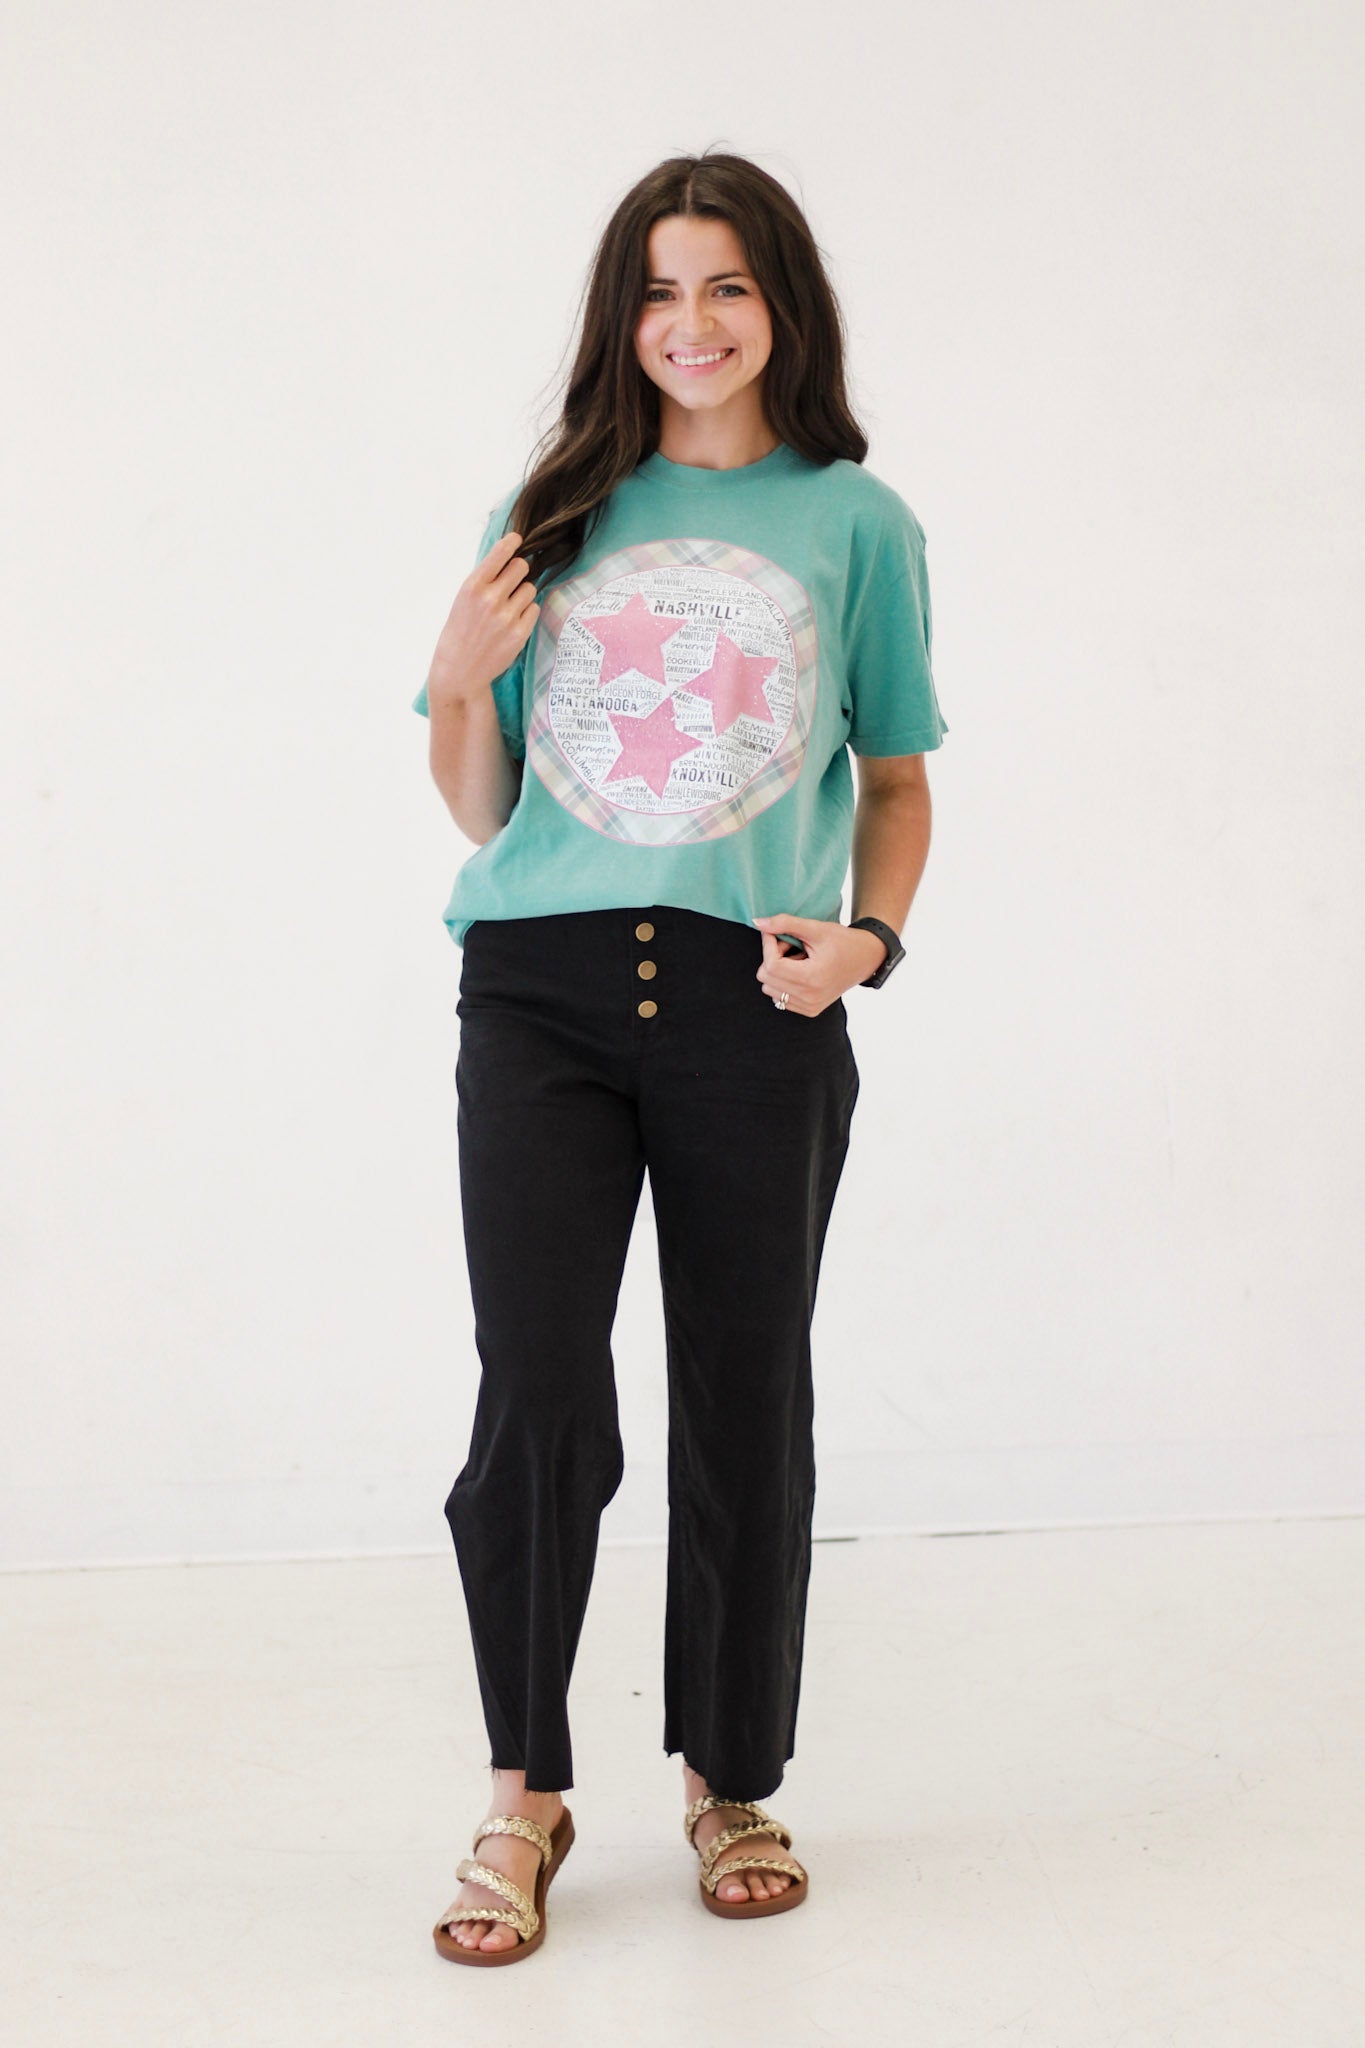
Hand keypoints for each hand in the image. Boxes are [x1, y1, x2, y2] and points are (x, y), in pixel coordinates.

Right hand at [428, 530, 539, 707]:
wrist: (460, 668)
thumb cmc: (461, 629)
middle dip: (518, 571)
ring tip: (507, 608)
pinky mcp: (520, 633)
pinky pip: (534, 608)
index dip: (512, 543)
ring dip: (522, 594)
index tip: (517, 539)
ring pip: (530, 588)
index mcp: (473, 587)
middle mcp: (490, 600)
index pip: (501, 553)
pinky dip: (526, 612)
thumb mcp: (464, 598)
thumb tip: (511, 555)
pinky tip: (512, 622)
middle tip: (510, 583)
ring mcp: (507, 617)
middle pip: (522, 567)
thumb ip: (485, 578)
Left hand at [752, 912, 888, 1014]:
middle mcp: (810, 998)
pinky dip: (783, 983)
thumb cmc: (842, 941)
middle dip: (772, 957)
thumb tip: (758, 923)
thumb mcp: (815, 928)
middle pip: (766, 978)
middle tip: (790, 946)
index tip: (775, 933)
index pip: (771, 965)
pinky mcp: (809, 1010)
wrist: (865, 959)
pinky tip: (800, 972)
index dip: (768, 945)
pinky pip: (779, 998)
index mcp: (812, 978)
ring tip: (797, 959)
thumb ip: (785, 924)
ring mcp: (809, 1006)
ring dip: (777, 971)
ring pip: (769, 989)